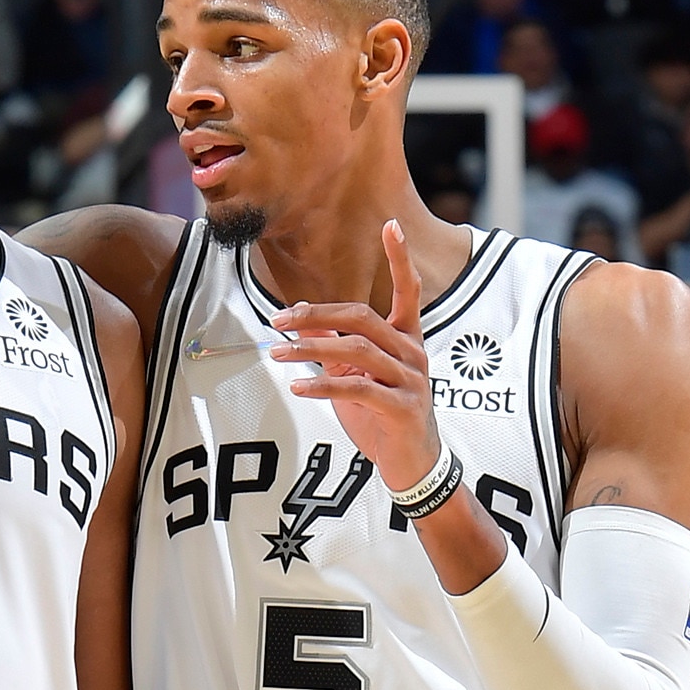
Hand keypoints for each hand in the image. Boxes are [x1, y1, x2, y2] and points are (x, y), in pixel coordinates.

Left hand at [266, 224, 443, 492]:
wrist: (411, 465)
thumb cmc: (382, 416)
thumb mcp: (354, 378)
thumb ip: (333, 348)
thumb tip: (301, 322)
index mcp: (407, 339)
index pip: (408, 291)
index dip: (400, 259)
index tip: (391, 224)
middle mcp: (413, 354)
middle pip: (362, 318)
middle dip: (316, 315)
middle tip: (278, 320)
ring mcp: (411, 381)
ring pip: (356, 352)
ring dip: (309, 351)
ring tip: (276, 354)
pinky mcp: (401, 408)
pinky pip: (356, 389)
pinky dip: (322, 386)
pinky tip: (297, 385)